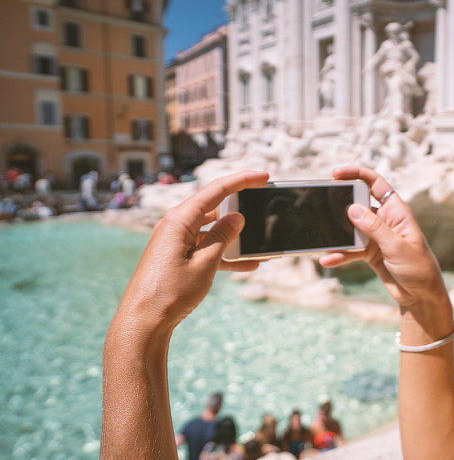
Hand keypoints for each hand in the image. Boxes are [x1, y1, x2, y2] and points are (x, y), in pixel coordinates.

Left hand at [112, 171, 269, 333]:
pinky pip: (204, 248)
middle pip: (214, 208)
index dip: (242, 180)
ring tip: (260, 246)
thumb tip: (237, 217)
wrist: (143, 323)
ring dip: (235, 239)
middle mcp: (175, 225)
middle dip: (241, 210)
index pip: (216, 190)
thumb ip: (223, 237)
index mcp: (180, 220)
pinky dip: (224, 254)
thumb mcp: (205, 264)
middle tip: (264, 210)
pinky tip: (247, 265)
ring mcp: (175, 241)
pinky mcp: (176, 256)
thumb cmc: (169, 293)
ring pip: (212, 231)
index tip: (264, 176)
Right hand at [319, 166, 447, 308]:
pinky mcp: (369, 252)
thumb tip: (352, 209)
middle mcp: (384, 220)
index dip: (357, 174)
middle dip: (340, 205)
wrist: (421, 296)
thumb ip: (375, 228)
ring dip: (337, 234)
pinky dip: (340, 254)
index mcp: (396, 211)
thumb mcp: (397, 246)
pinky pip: (350, 249)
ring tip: (322, 238)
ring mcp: (376, 236)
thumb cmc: (419, 268)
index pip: (376, 184)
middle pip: (358, 203)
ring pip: (350, 228)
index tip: (336, 174)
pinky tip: (328, 259)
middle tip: (323, 208)